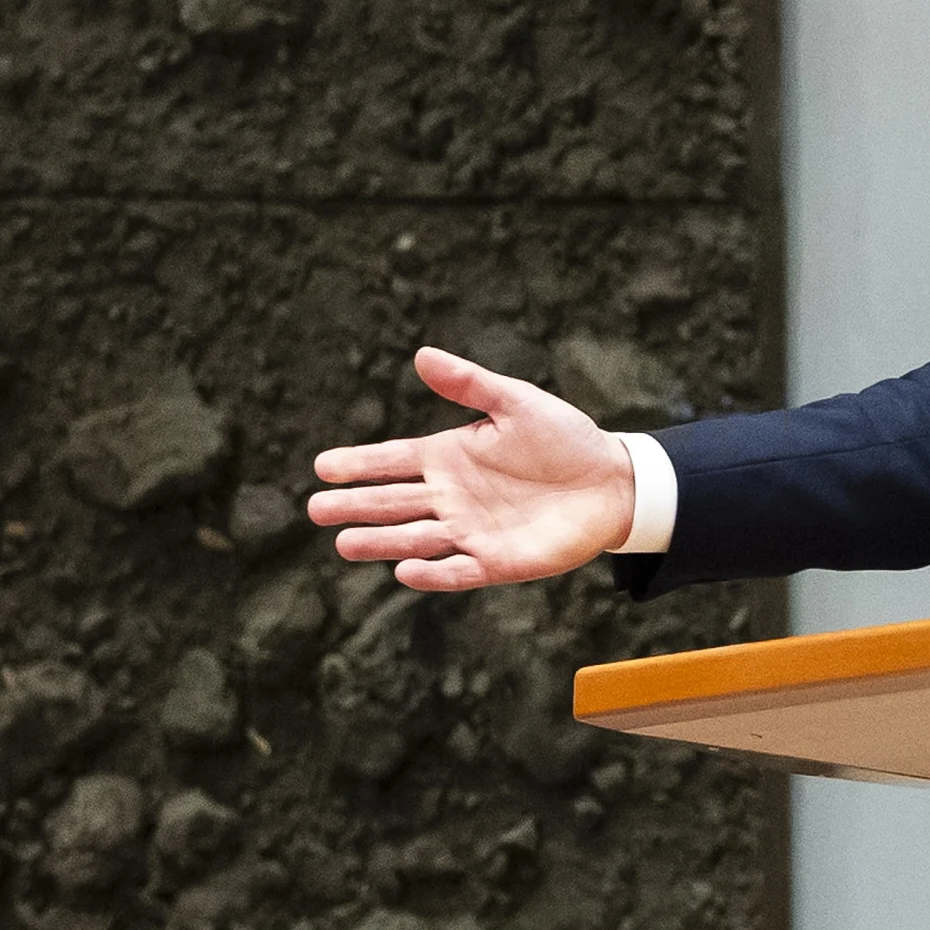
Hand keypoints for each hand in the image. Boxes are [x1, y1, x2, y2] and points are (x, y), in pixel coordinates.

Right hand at [308, 348, 636, 592]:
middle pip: (392, 503)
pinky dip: (433, 574)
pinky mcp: (497, 561)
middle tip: (316, 509)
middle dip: (355, 506)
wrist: (613, 481)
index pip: (391, 461)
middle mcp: (450, 496)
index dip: (358, 464)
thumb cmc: (565, 438)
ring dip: (381, 543)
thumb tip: (422, 355)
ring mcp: (470, 531)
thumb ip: (470, 384)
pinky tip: (405, 572)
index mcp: (448, 457)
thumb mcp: (517, 403)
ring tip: (344, 544)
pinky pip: (458, 571)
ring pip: (414, 540)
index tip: (322, 466)